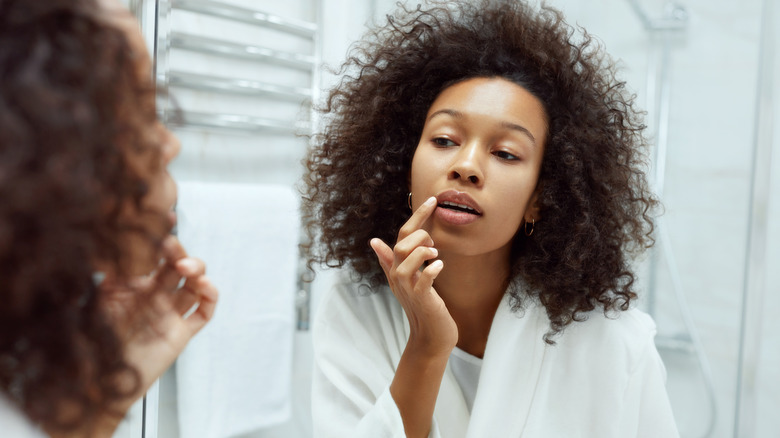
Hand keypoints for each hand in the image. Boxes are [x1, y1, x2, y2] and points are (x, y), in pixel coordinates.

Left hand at [104, 235, 217, 412]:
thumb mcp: (96, 299)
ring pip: (194, 285)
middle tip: (171, 245)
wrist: (99, 382)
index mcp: (135, 287)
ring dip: (196, 271)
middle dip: (178, 252)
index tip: (166, 221)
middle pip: (177, 267)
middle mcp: (155, 297)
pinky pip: (203, 312)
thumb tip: (116, 245)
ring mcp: (170, 314)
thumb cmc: (93, 343)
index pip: (154, 257)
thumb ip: (109, 274)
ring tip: (187, 268)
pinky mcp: (181, 332)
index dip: (162, 240)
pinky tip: (204, 286)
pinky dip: (209, 297)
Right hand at [370, 196, 456, 356]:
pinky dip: (432, 270)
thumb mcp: (404, 281)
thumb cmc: (421, 306)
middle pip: (401, 245)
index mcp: (396, 268)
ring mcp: (409, 289)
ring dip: (424, 251)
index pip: (401, 236)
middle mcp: (398, 276)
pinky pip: (423, 281)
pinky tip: (440, 265)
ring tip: (436, 254)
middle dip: (420, 235)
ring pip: (406, 260)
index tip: (432, 200)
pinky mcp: (423, 300)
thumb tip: (373, 241)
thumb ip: (389, 260)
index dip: (417, 217)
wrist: (430, 336)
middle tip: (435, 244)